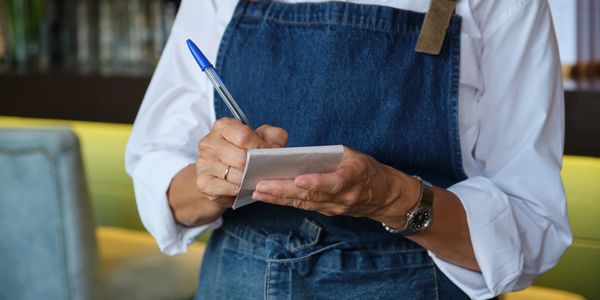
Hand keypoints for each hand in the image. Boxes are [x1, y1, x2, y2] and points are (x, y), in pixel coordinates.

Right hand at [195, 118, 287, 208]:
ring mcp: (203, 162)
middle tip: (264, 170)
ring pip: (235, 175)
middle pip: (240, 158)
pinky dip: (239, 189)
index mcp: (223, 126)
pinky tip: (242, 187)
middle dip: (257, 166)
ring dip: (249, 180)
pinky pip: (228, 188)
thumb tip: (276, 146)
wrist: (221, 175)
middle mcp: (209, 142)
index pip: (243, 136)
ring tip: (255, 179)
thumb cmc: (243, 153)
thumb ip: (273, 136)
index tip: (268, 155)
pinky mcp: (203, 182)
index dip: (260, 148)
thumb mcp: (261, 139)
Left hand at [252, 147, 419, 225]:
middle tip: (261, 185)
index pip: (334, 182)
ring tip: (258, 191)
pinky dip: (285, 201)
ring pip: (303, 202)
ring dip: (279, 198)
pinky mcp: (327, 211)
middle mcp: (343, 197)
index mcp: (353, 178)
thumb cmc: (367, 170)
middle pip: (310, 195)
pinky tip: (268, 196)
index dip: (316, 182)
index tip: (298, 179)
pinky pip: (304, 206)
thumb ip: (333, 157)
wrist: (384, 196)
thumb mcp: (356, 157)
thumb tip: (302, 154)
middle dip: (284, 190)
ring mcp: (334, 207)